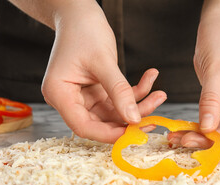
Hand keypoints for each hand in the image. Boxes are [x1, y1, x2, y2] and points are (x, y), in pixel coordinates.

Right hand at [41, 1, 165, 142]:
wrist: (79, 14)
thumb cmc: (83, 31)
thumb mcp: (102, 61)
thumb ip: (118, 91)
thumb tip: (134, 119)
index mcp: (59, 94)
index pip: (83, 126)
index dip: (108, 134)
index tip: (134, 132)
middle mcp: (69, 99)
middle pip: (100, 122)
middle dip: (129, 119)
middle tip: (154, 116)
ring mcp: (83, 96)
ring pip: (113, 112)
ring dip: (137, 105)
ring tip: (159, 94)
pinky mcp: (95, 90)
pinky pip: (117, 99)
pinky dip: (134, 92)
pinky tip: (150, 79)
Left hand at [168, 20, 219, 155]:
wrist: (216, 29)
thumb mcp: (217, 71)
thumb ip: (212, 100)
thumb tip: (207, 128)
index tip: (219, 154)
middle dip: (212, 139)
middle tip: (188, 144)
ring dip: (201, 135)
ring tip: (179, 138)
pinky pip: (212, 119)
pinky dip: (198, 126)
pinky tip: (182, 131)